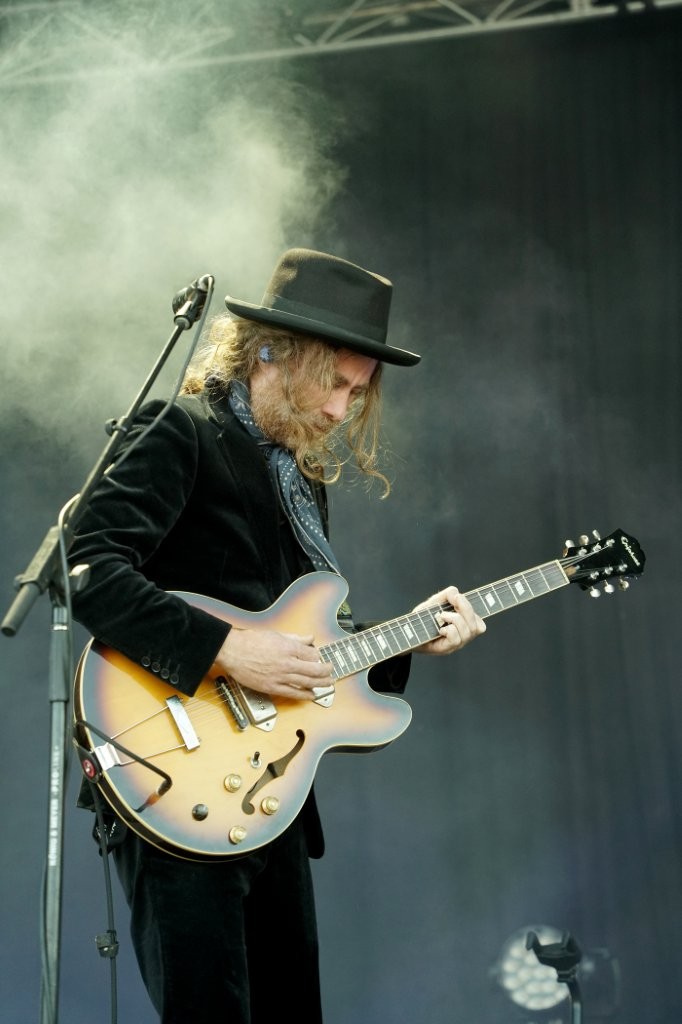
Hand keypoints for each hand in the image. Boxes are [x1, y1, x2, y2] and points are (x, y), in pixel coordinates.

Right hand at [213, 628, 332, 699]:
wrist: (232, 651)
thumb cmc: (251, 641)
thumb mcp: (276, 634)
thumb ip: (295, 638)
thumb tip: (309, 637)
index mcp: (288, 647)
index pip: (312, 653)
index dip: (318, 655)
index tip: (319, 657)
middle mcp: (287, 662)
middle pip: (314, 669)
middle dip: (326, 671)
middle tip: (331, 670)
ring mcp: (280, 676)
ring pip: (307, 682)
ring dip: (321, 684)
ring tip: (328, 684)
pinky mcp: (272, 687)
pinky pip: (292, 693)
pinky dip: (304, 695)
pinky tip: (311, 696)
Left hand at [412, 586, 485, 654]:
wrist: (406, 633)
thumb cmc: (423, 618)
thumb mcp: (435, 602)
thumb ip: (447, 595)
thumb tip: (457, 594)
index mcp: (464, 626)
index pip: (480, 622)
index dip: (472, 608)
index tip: (457, 598)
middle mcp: (463, 637)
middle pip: (478, 626)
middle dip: (466, 609)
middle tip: (451, 602)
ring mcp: (456, 645)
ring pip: (468, 632)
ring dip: (456, 619)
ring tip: (441, 615)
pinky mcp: (446, 649)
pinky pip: (456, 639)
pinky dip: (449, 630)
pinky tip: (440, 629)